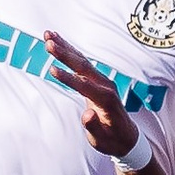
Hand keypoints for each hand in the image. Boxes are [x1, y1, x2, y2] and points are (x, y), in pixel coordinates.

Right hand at [41, 33, 143, 162]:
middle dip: (64, 53)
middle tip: (48, 42)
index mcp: (106, 100)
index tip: (52, 70)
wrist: (126, 137)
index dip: (68, 78)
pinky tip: (58, 42)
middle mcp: (105, 86)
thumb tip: (87, 114)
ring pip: (81, 60)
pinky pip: (82, 63)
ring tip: (47, 35)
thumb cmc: (112, 140)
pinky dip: (70, 51)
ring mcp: (102, 81)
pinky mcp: (97, 80)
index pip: (84, 86)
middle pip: (82, 66)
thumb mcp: (101, 140)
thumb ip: (94, 126)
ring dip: (64, 47)